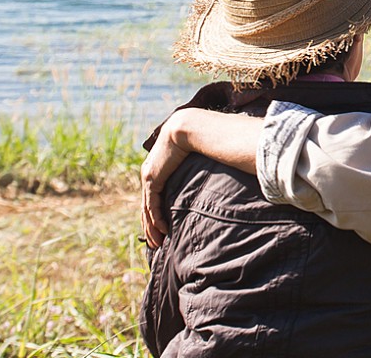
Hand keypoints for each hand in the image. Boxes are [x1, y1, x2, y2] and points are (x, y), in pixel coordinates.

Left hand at [141, 110, 190, 248]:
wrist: (188, 127)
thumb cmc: (198, 137)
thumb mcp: (198, 155)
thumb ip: (203, 166)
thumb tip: (222, 167)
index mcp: (159, 168)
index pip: (155, 196)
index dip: (157, 214)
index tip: (163, 229)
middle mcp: (150, 173)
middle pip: (148, 206)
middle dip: (151, 227)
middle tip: (156, 244)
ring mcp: (149, 177)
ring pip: (147, 209)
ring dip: (152, 228)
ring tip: (157, 244)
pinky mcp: (152, 179)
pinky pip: (152, 205)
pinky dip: (156, 219)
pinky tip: (162, 231)